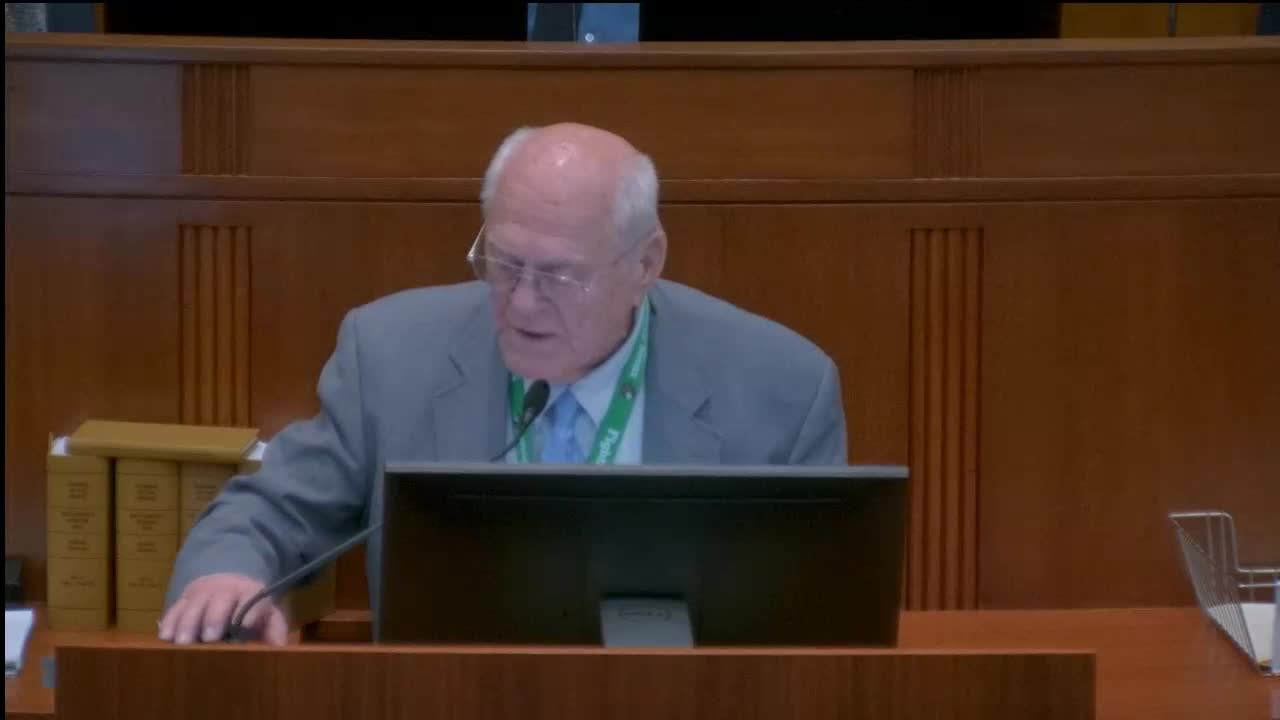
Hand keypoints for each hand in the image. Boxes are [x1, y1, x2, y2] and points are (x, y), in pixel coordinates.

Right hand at [158, 573, 287, 645]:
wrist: (226, 581)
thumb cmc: (250, 607)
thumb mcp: (268, 614)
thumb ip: (274, 630)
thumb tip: (281, 651)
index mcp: (250, 593)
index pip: (253, 598)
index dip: (250, 611)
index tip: (246, 625)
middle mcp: (225, 590)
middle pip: (219, 601)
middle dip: (214, 618)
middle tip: (209, 638)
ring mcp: (202, 593)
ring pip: (193, 604)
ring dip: (187, 623)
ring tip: (184, 642)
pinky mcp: (183, 599)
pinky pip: (174, 609)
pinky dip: (169, 622)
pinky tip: (166, 637)